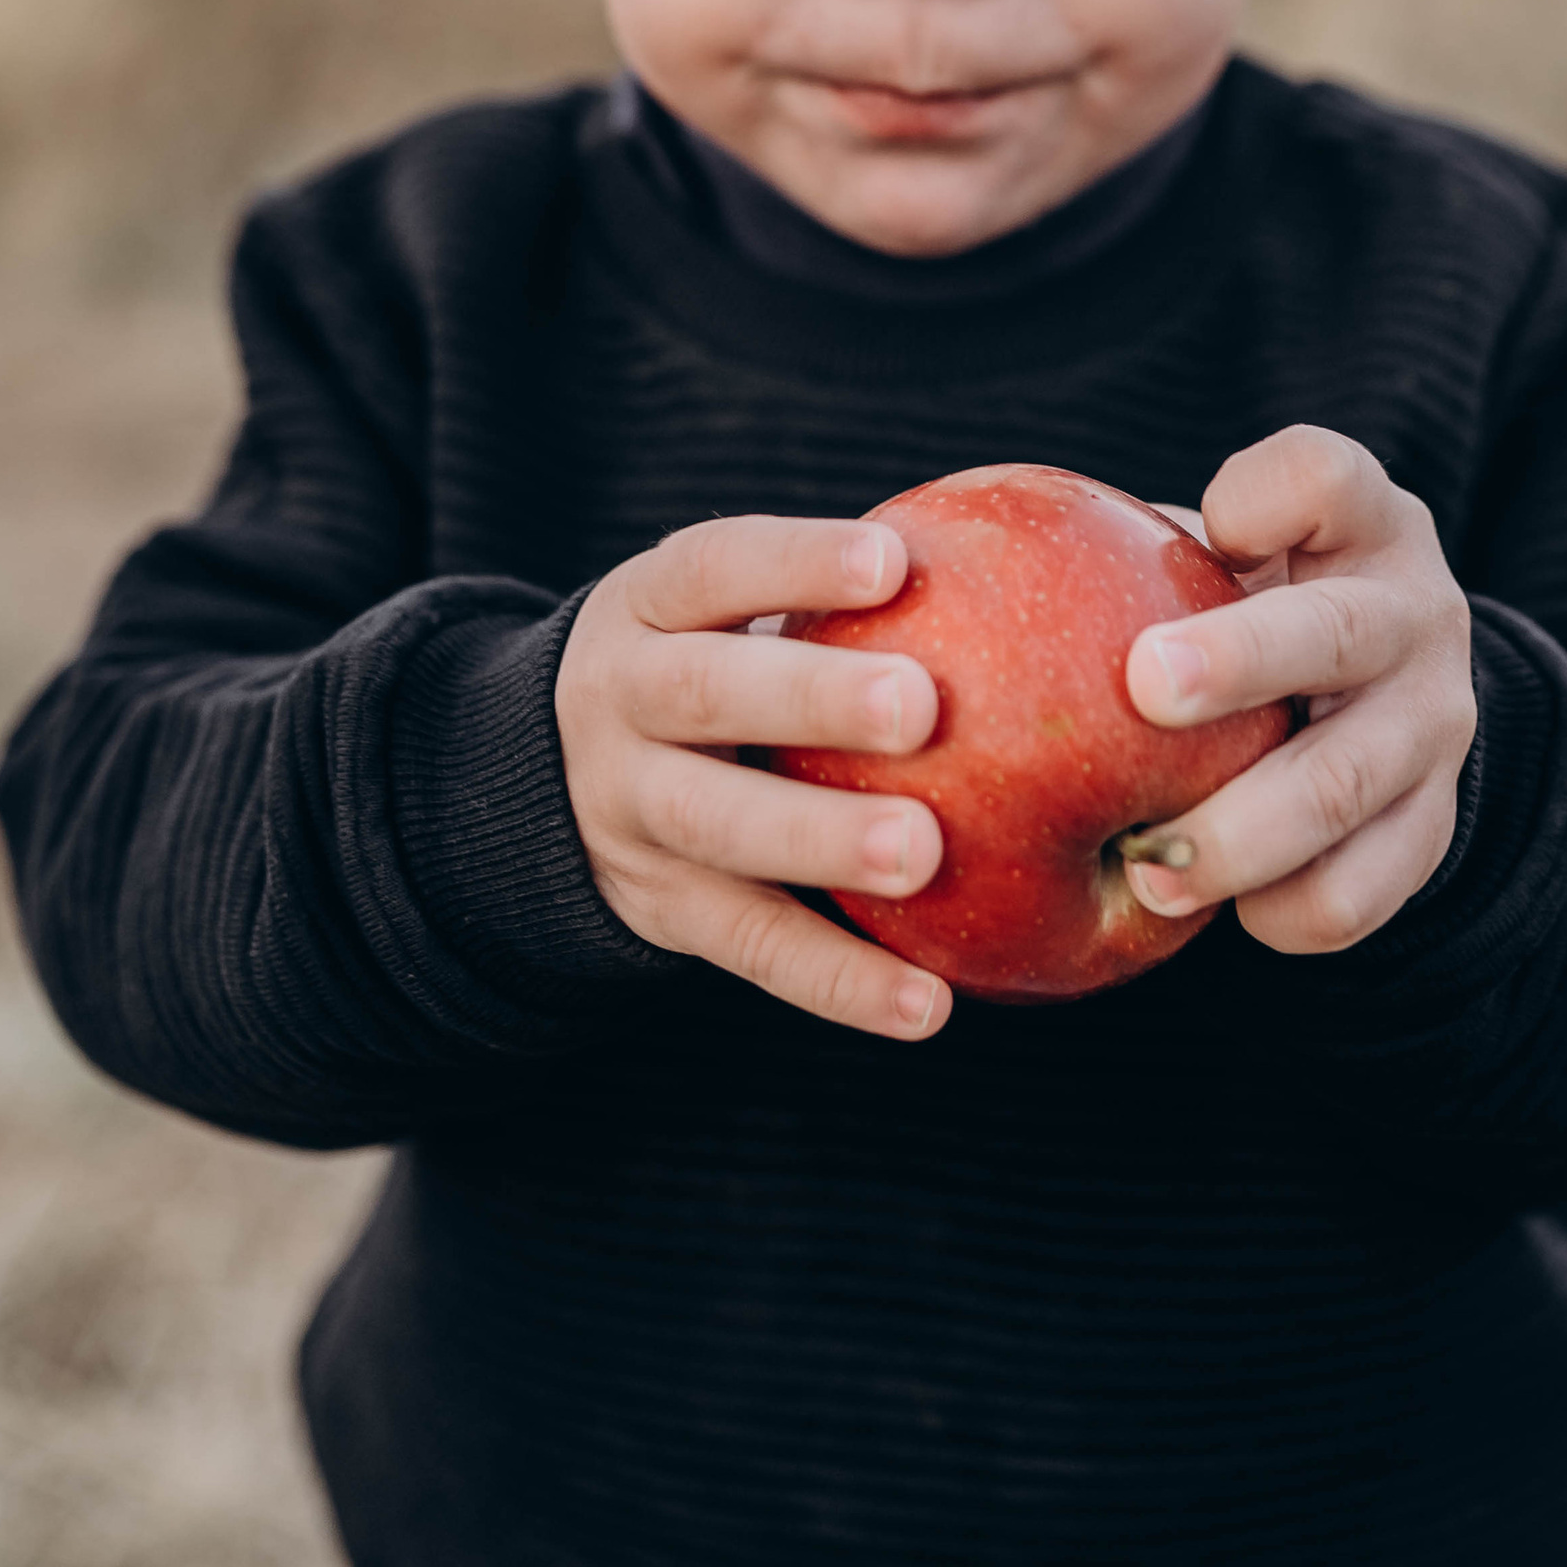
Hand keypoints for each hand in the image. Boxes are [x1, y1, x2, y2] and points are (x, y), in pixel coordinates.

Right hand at [555, 517, 950, 1039]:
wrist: (549, 777)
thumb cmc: (710, 664)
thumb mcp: (724, 613)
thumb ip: (830, 600)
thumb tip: (1017, 564)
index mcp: (649, 606)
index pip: (714, 566)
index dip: (796, 561)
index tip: (893, 562)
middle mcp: (621, 699)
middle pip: (706, 692)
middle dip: (812, 699)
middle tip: (919, 707)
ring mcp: (628, 808)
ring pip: (714, 824)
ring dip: (821, 839)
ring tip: (921, 854)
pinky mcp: (659, 908)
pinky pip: (748, 946)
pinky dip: (837, 980)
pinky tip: (927, 1004)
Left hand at [1121, 430, 1474, 953]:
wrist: (1386, 694)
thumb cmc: (1251, 606)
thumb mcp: (1220, 556)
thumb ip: (1137, 556)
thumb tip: (940, 586)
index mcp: (1362, 523)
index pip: (1328, 476)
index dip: (1270, 496)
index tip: (1211, 525)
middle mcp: (1415, 615)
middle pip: (1336, 632)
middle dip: (1241, 662)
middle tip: (1143, 690)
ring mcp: (1435, 725)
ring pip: (1343, 783)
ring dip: (1240, 833)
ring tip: (1147, 866)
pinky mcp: (1433, 826)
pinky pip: (1361, 889)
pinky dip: (1285, 911)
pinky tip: (1223, 913)